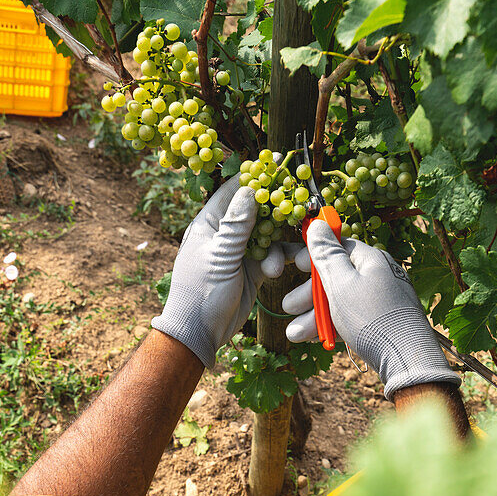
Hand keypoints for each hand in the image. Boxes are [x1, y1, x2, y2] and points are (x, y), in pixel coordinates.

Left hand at [151, 174, 281, 367]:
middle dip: (276, 209)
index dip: (254, 176)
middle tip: (298, 203)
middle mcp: (225, 234)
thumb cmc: (200, 293)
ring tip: (281, 262)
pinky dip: (280, 260)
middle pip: (256, 210)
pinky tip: (280, 269)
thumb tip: (249, 190)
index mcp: (208, 224)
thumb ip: (236, 225)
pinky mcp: (252, 270)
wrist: (199, 333)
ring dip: (278, 244)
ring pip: (268, 235)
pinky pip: (272, 256)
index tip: (277, 162)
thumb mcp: (219, 256)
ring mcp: (239, 252)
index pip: (233, 191)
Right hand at [281, 222, 459, 398]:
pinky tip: (317, 338)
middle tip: (288, 306)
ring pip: (341, 301)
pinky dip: (333, 326)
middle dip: (309, 294)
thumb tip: (318, 223)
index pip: (340, 247)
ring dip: (315, 316)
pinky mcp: (381, 323)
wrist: (406, 360)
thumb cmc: (372, 318)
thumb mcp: (341, 284)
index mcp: (372, 259)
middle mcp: (378, 276)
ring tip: (294, 333)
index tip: (294, 266)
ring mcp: (381, 300)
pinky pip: (352, 318)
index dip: (314, 256)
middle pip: (336, 277)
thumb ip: (326, 255)